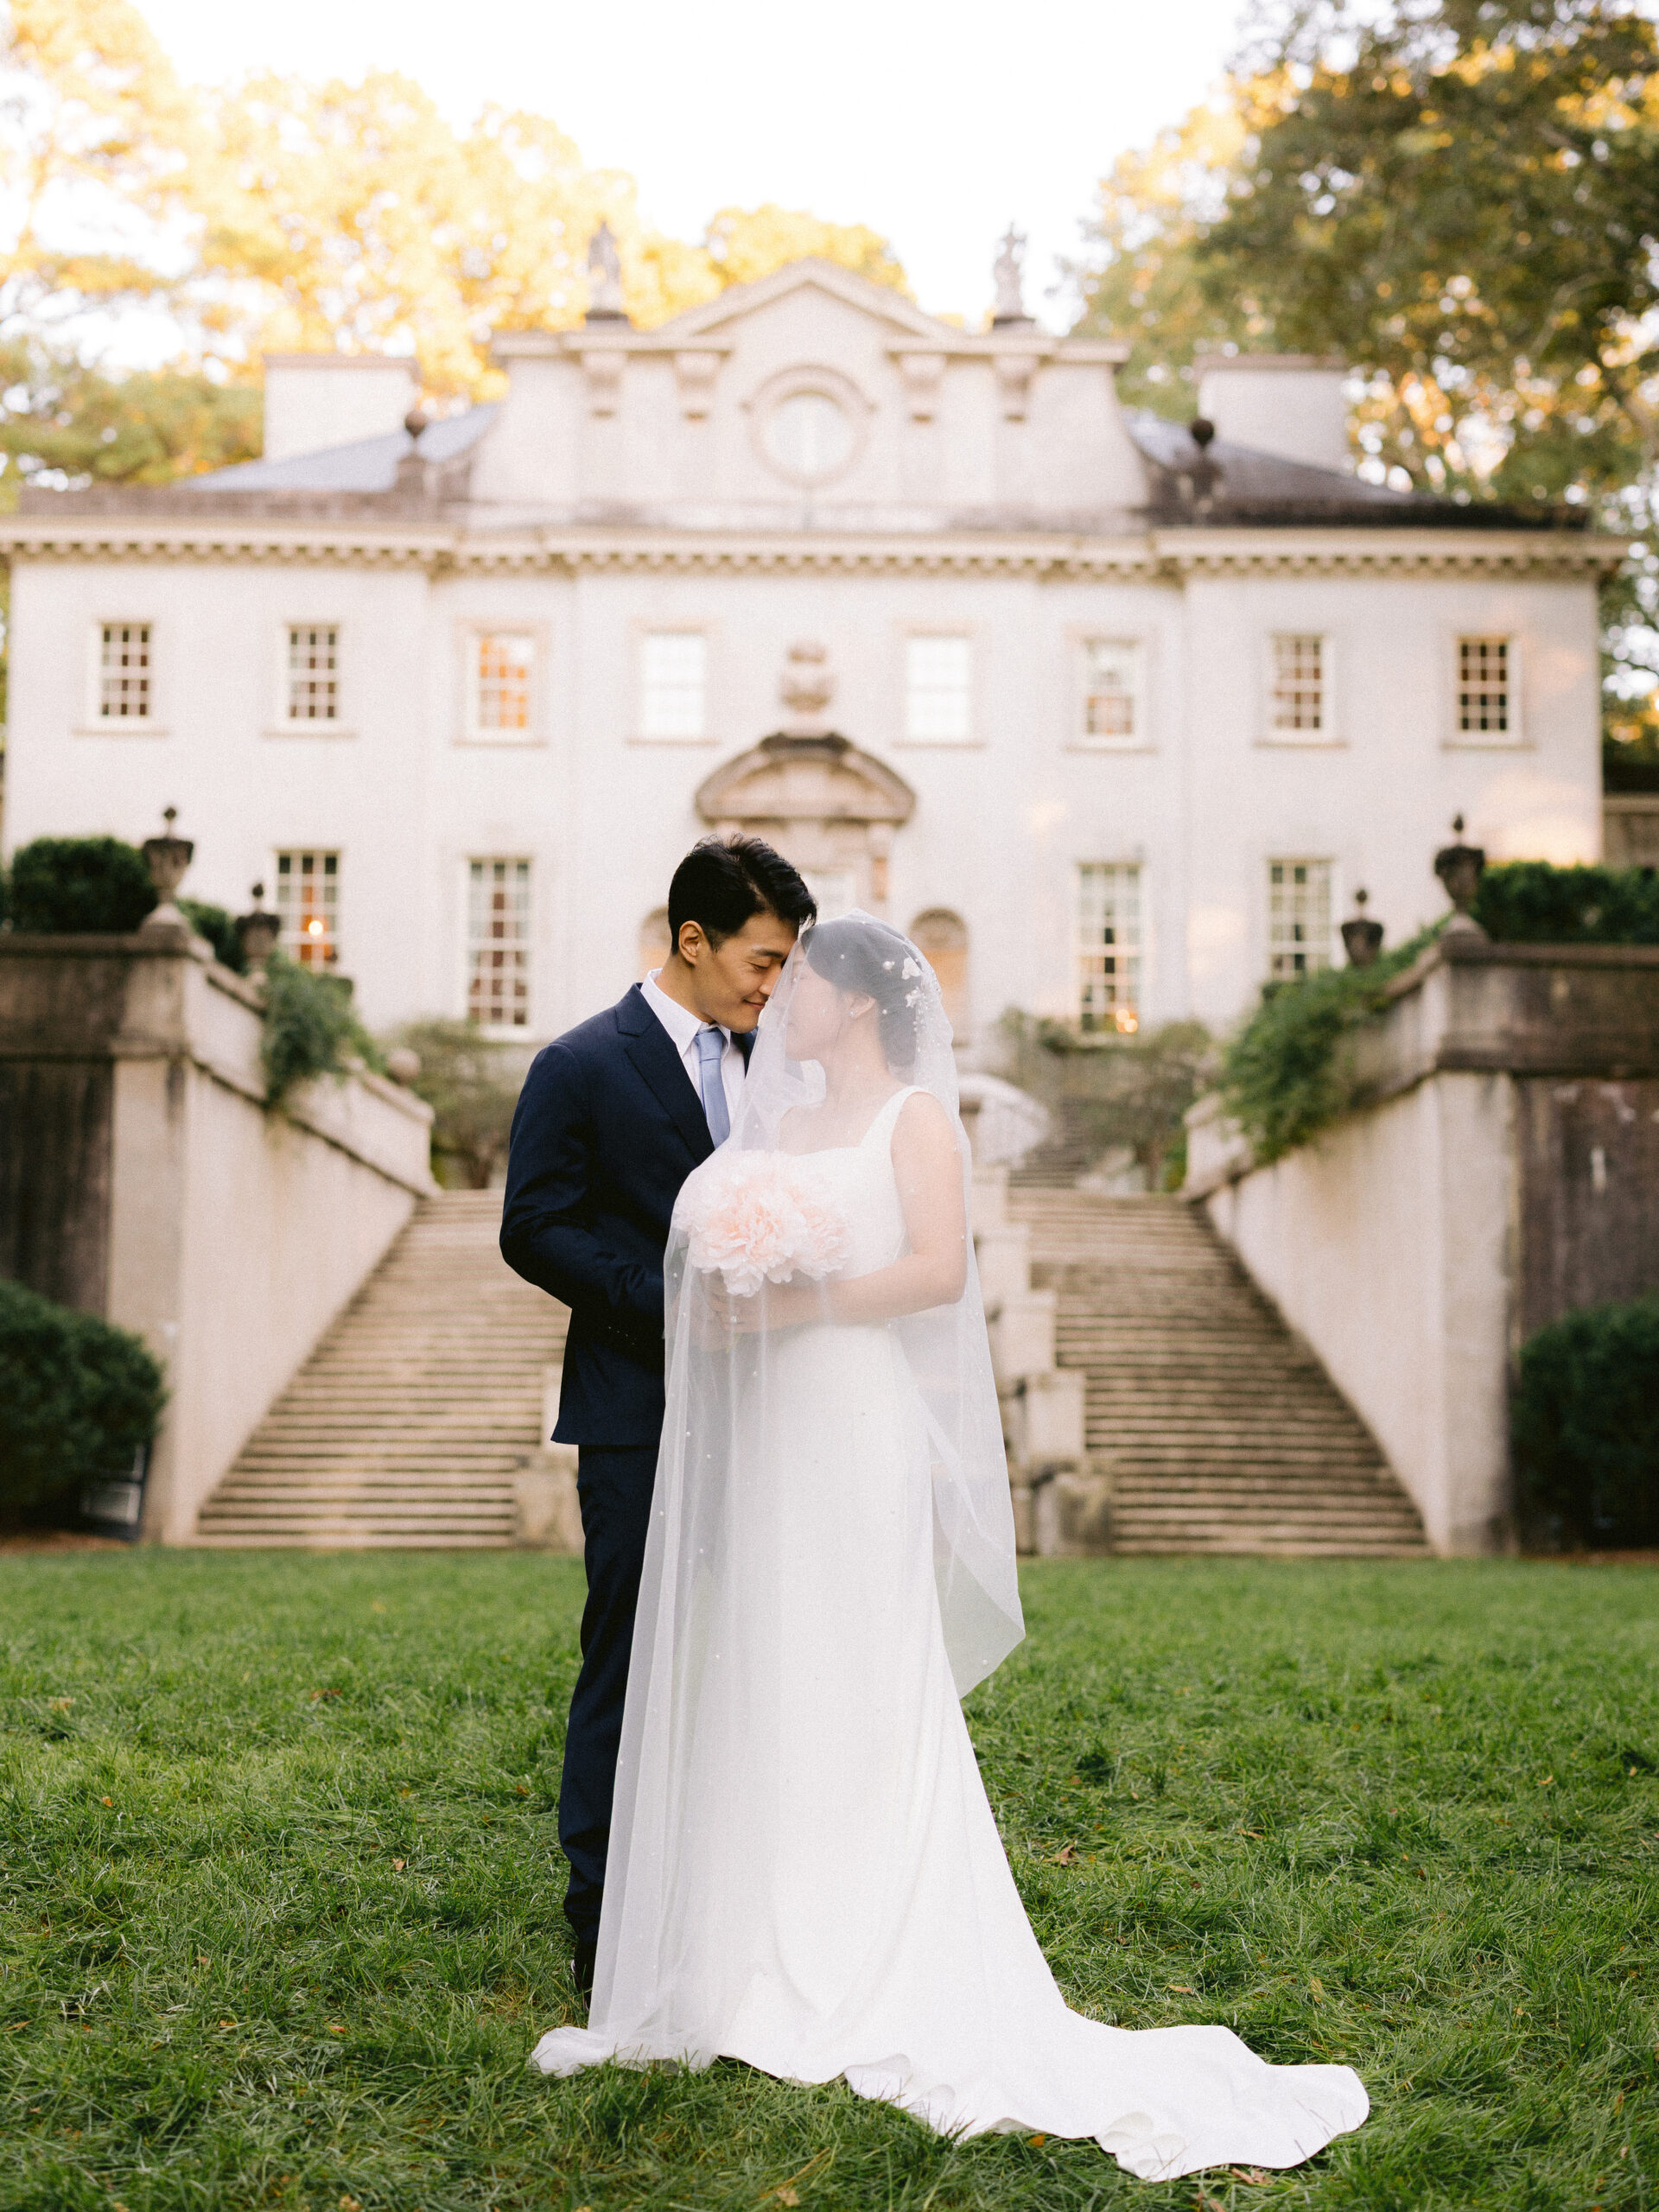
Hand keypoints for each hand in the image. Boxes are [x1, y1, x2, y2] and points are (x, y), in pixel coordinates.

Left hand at [704, 1276, 828, 1332]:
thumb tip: (732, 1266)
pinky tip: (725, 1318)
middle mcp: (745, 1305)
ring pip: (723, 1316)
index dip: (710, 1284)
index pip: (720, 1288)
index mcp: (747, 1291)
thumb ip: (748, 1274)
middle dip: (710, 1297)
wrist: (794, 1306)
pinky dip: (724, 1323)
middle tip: (707, 1292)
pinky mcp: (752, 1328)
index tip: (706, 1279)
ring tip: (715, 1305)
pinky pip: (731, 1328)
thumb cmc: (779, 1289)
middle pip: (718, 1303)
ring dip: (716, 1311)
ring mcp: (748, 1318)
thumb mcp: (762, 1279)